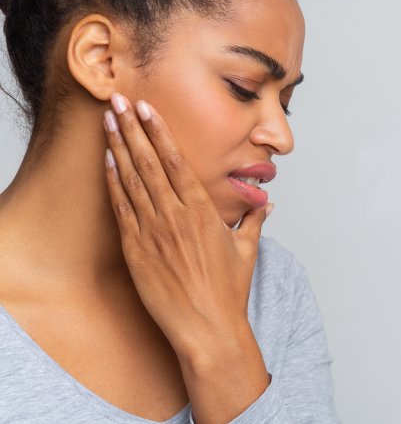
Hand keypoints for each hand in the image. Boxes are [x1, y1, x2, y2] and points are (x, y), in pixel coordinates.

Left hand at [101, 92, 272, 356]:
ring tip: (108, 120)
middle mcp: (175, 216)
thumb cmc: (228, 292)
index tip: (148, 109)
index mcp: (202, 211)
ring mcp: (152, 232)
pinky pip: (122, 209)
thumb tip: (266, 204)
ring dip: (118, 147)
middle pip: (150, 161)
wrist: (207, 328)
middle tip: (120, 100)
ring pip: (132, 180)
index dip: (159, 131)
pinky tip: (108, 162)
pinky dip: (113, 183)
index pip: (176, 160)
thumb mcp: (246, 251)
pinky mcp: (136, 251)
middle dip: (133, 127)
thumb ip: (253, 221)